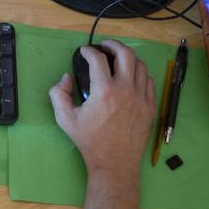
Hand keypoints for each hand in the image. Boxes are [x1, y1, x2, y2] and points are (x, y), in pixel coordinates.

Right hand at [49, 40, 154, 178]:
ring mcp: (141, 97)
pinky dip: (139, 74)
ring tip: (119, 59)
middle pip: (125, 54)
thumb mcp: (65, 119)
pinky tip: (131, 77)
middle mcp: (126, 90)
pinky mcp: (150, 106)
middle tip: (105, 46)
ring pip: (140, 66)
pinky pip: (149, 81)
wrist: (114, 162)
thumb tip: (66, 78)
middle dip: (113, 45)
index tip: (84, 51)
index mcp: (104, 91)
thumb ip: (58, 94)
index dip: (89, 51)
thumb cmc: (90, 141)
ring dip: (128, 58)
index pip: (98, 59)